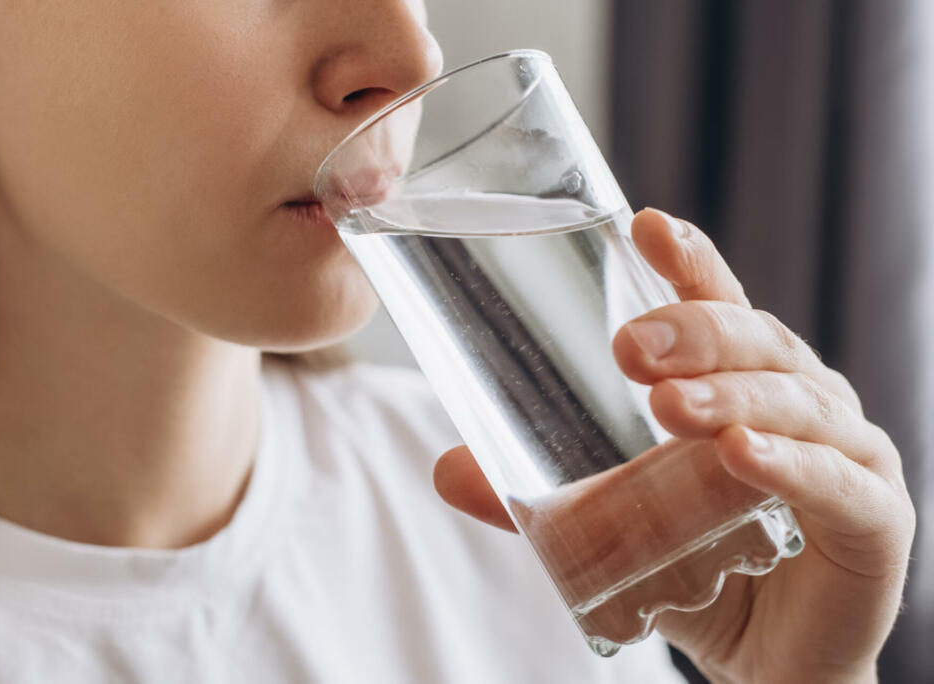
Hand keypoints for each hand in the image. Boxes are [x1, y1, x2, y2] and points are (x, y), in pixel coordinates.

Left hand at [432, 209, 914, 682]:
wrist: (766, 657)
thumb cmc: (699, 565)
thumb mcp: (615, 523)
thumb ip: (541, 496)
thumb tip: (447, 468)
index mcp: (741, 383)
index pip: (719, 304)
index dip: (688, 261)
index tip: (644, 224)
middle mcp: (801, 402)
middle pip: (756, 342)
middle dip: (696, 333)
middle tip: (629, 346)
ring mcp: (845, 452)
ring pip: (794, 401)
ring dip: (730, 396)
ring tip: (668, 405)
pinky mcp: (873, 518)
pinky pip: (834, 481)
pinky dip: (788, 464)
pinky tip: (740, 456)